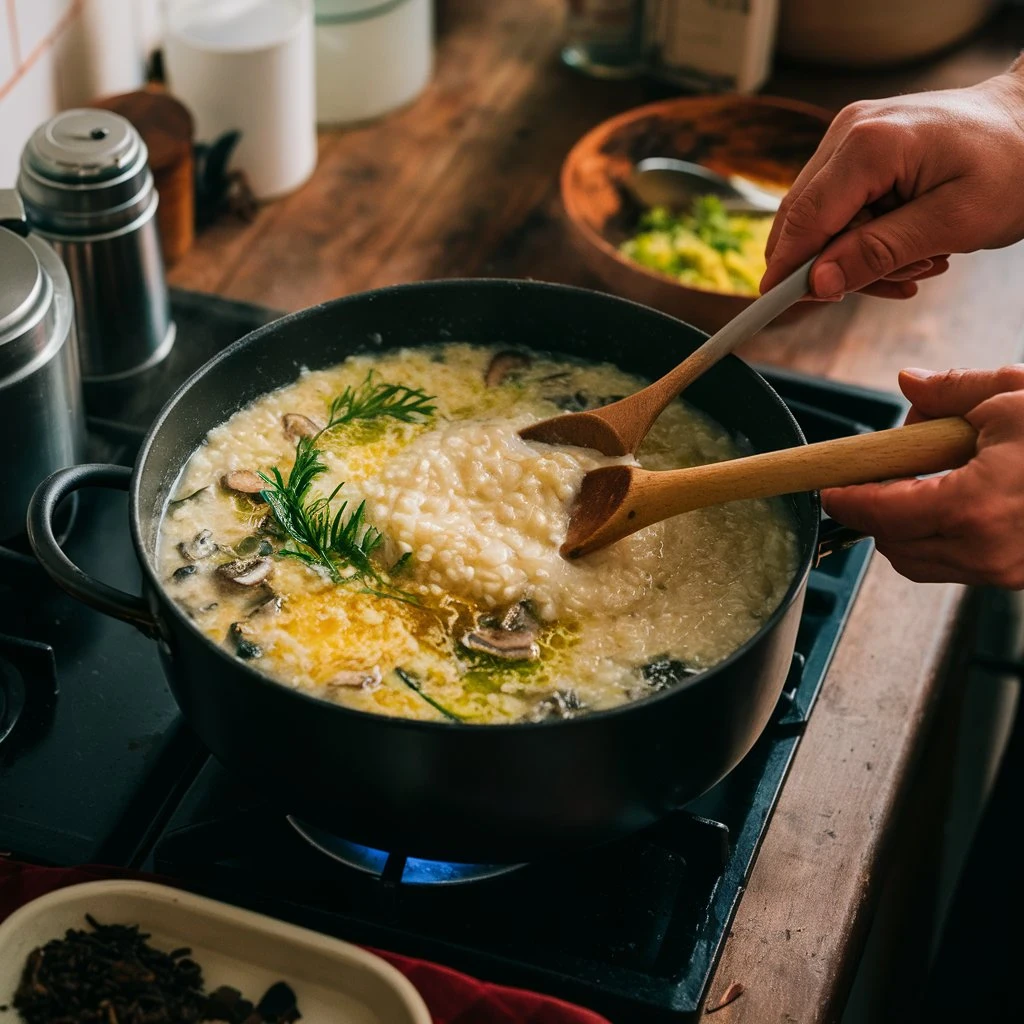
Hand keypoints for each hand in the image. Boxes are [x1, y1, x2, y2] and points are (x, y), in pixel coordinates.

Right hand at [761, 70, 1023, 299]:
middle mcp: (847, 132)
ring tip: (921, 261)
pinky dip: (865, 239)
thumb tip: (816, 284)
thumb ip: (880, 253)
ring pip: (817, 222)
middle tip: (900, 284)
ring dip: (859, 256)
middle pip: (802, 222)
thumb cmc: (1014, 166)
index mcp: (870, 144)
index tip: (771, 310)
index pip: (804, 220)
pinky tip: (909, 244)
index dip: (786, 270)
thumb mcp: (954, 223)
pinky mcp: (855, 149)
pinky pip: (837, 210)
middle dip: (837, 266)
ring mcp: (849, 136)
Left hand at [823, 366, 1023, 587]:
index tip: (830, 486)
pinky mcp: (1022, 576)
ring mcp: (1007, 571)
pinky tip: (964, 494)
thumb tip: (908, 383)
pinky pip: (958, 565)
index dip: (847, 499)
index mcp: (974, 507)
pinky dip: (942, 536)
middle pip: (893, 546)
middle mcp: (987, 552)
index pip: (880, 515)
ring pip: (922, 562)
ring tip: (934, 476)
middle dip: (876, 512)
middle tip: (886, 471)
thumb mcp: (1014, 395)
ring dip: (907, 527)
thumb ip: (951, 392)